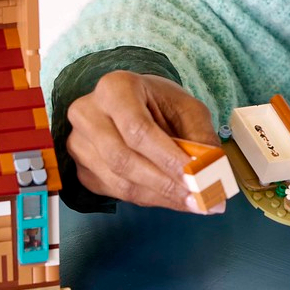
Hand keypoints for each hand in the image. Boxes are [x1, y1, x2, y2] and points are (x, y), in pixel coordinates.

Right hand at [65, 71, 218, 211]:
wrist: (132, 102)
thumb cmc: (159, 102)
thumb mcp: (187, 109)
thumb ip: (200, 139)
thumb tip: (211, 176)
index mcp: (114, 88)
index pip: (137, 129)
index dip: (166, 158)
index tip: (194, 178)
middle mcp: (87, 113)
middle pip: (123, 159)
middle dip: (164, 184)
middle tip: (198, 198)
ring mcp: (78, 143)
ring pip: (119, 181)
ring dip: (159, 196)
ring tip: (191, 201)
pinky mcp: (81, 168)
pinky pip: (115, 192)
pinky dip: (148, 199)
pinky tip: (170, 197)